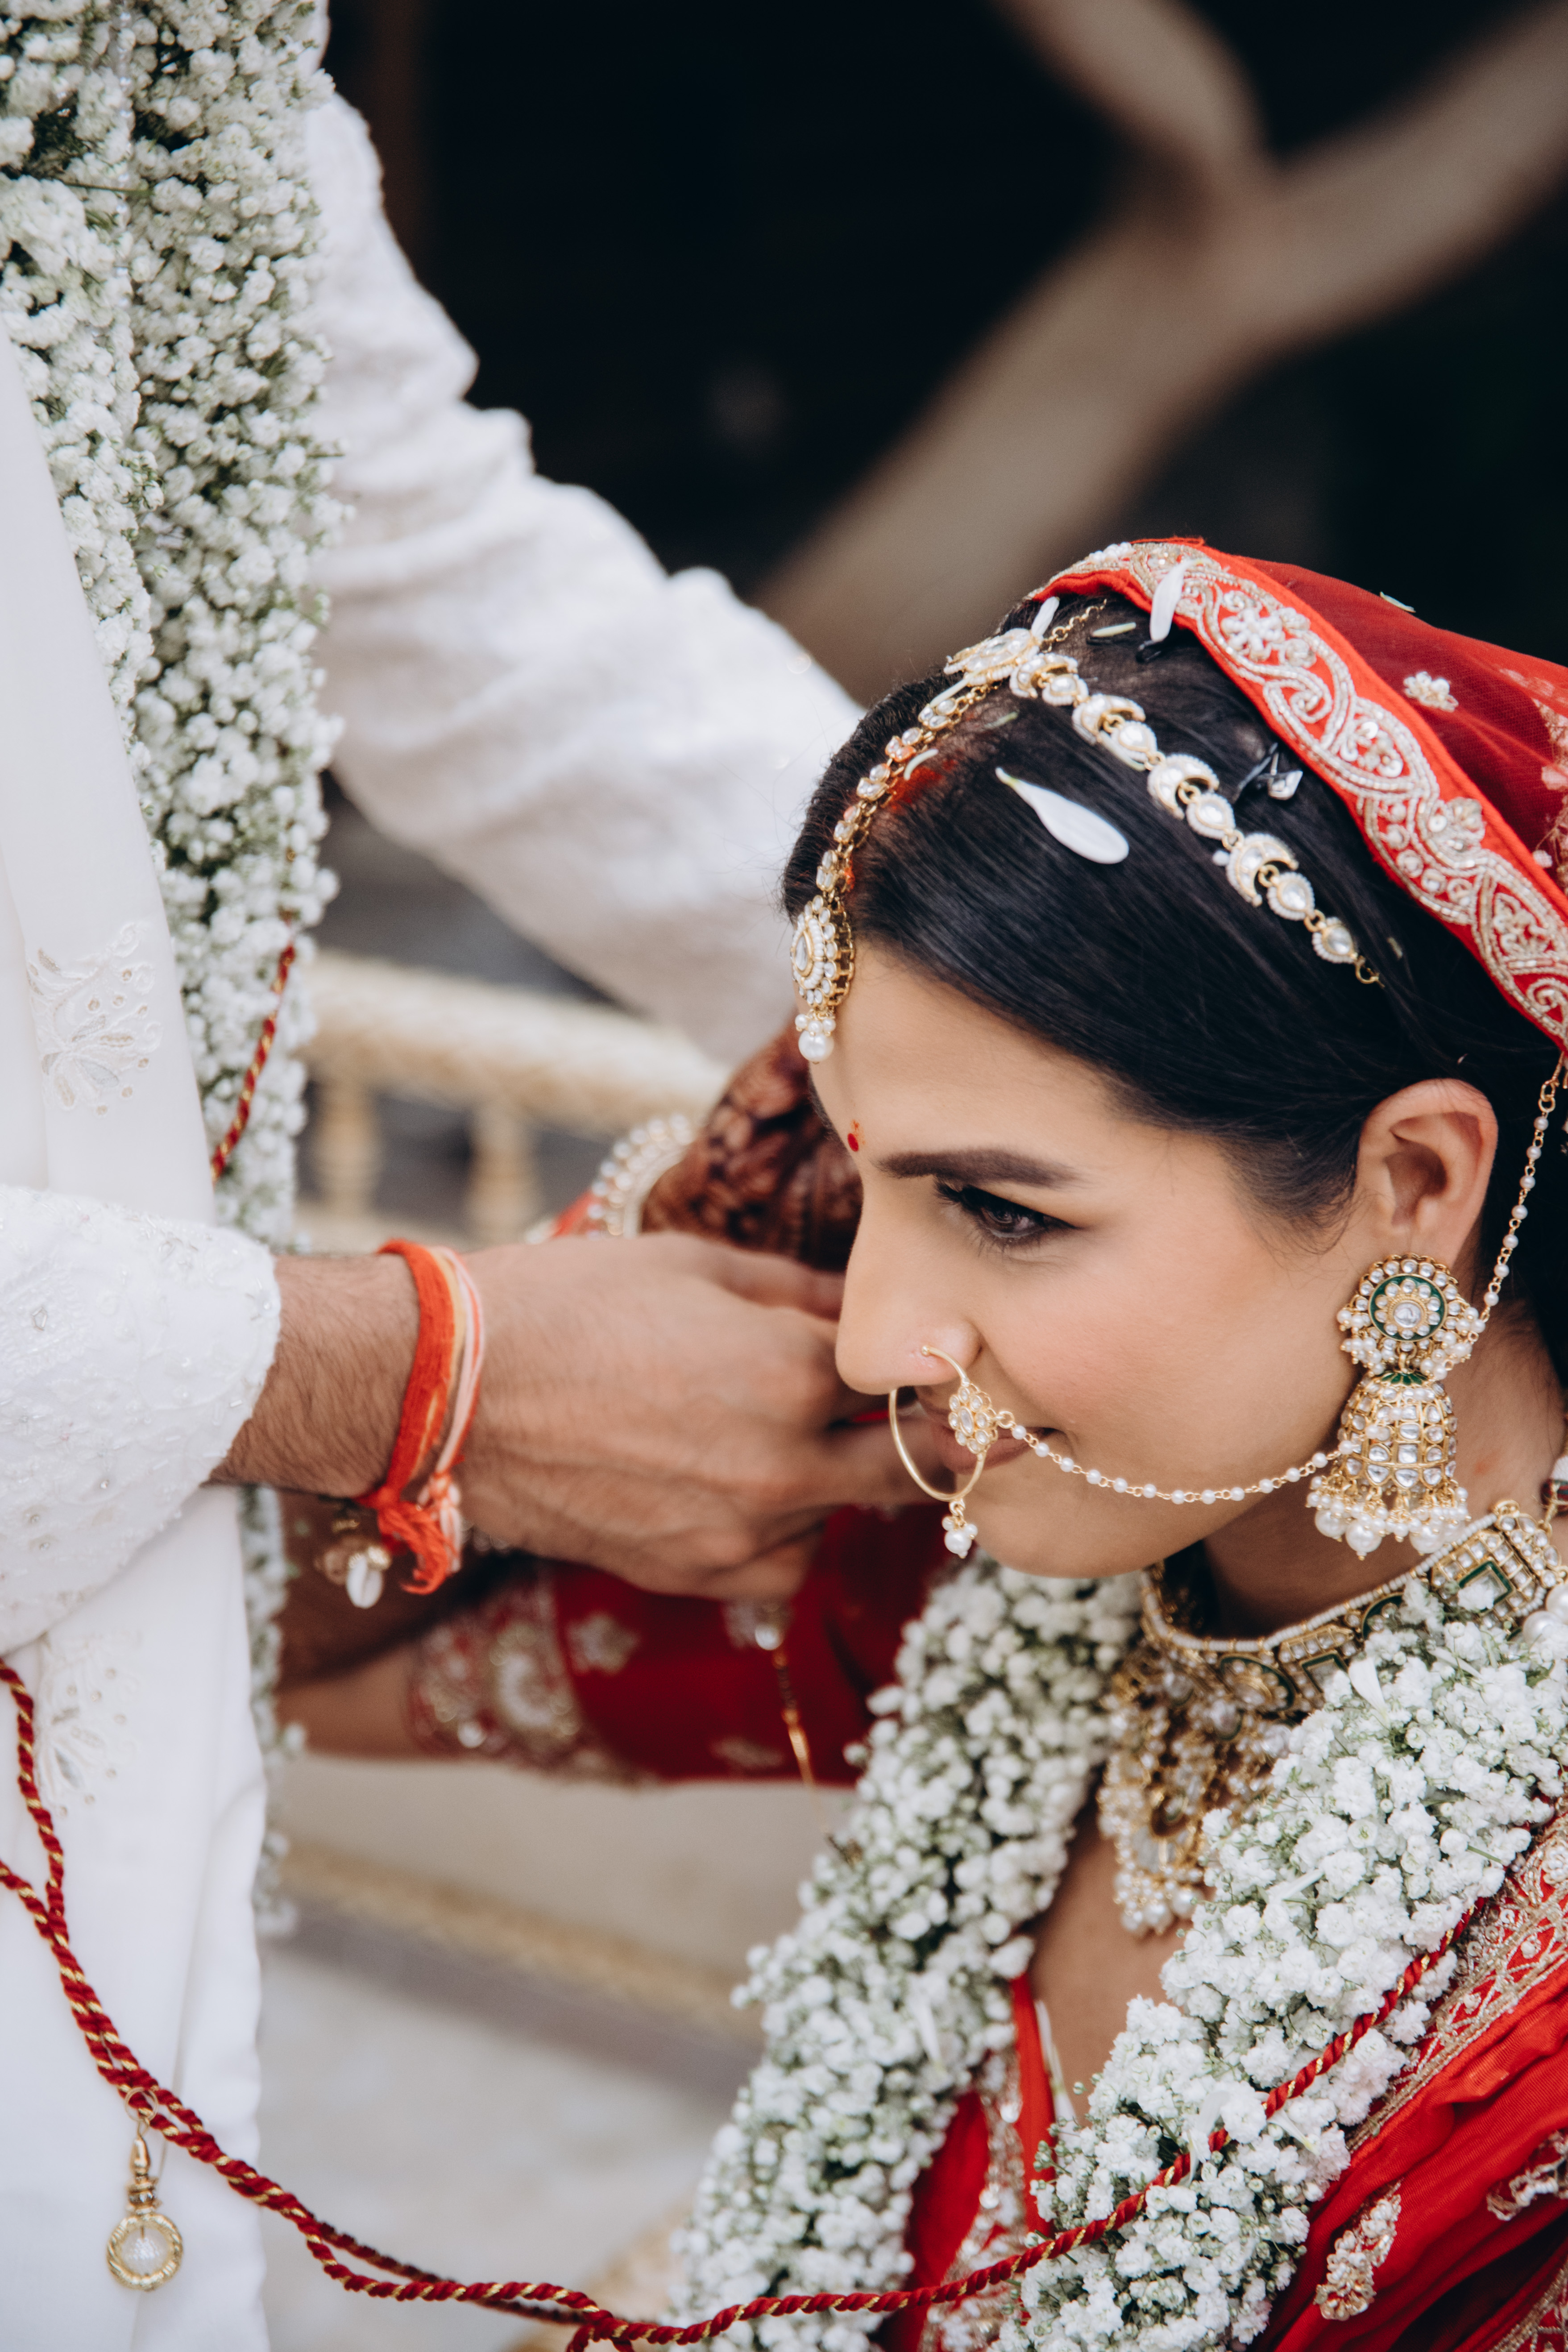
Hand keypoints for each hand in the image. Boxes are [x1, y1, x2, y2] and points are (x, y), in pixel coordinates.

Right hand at [458, 1233, 917, 1597]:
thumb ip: (795, 1290)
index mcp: (789, 1370)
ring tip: (812, 1442)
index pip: (902, 1374)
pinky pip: (784, 1566)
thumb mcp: (693, 1264)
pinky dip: (790, 1535)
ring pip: (847, 1520)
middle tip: (939, 1417)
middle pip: (909, 1463)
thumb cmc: (566, 1304)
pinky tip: (760, 1494)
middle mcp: (780, 1462)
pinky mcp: (690, 1573)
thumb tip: (860, 1304)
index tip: (934, 1355)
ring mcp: (737, 1529)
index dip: (918, 1359)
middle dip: (928, 1436)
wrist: (448, 1393)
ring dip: (848, 1486)